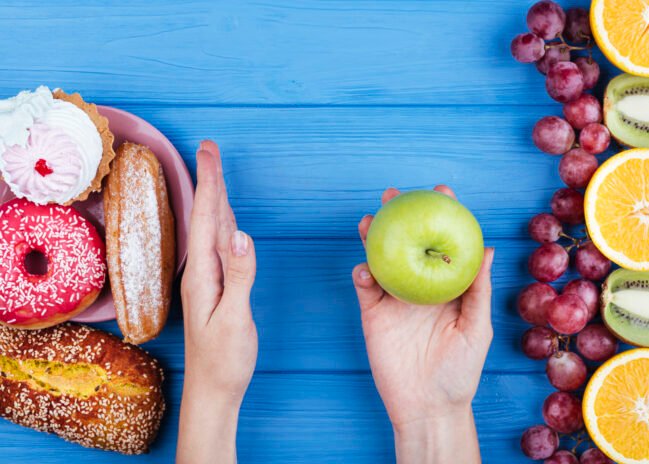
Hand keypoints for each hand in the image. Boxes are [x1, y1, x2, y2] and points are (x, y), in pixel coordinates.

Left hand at [177, 141, 256, 463]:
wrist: (212, 392)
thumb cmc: (224, 360)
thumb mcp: (234, 318)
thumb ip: (239, 275)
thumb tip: (242, 234)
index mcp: (204, 275)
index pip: (208, 219)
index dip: (211, 182)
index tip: (209, 151)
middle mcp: (201, 272)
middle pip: (207, 218)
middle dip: (210, 181)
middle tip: (210, 149)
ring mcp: (207, 281)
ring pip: (212, 230)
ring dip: (215, 199)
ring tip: (216, 175)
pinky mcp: (215, 289)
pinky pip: (219, 246)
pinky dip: (222, 223)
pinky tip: (226, 222)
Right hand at [352, 185, 493, 463]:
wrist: (428, 406)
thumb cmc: (461, 370)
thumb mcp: (477, 328)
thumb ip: (478, 290)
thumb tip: (486, 249)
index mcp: (446, 286)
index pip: (444, 243)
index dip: (442, 216)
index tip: (442, 192)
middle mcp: (419, 286)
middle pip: (407, 242)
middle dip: (399, 216)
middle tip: (394, 194)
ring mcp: (394, 299)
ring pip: (381, 258)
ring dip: (372, 237)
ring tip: (369, 220)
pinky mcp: (373, 314)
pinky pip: (365, 287)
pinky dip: (362, 273)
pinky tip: (365, 268)